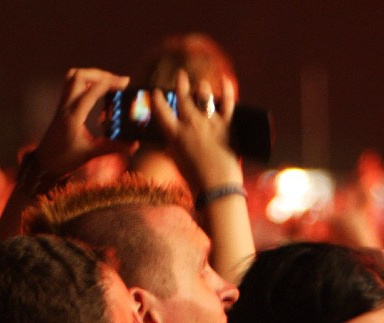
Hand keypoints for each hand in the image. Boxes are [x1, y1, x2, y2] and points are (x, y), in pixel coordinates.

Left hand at [34, 68, 134, 176]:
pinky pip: (71, 87)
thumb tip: (134, 144)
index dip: (111, 82)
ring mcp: (62, 106)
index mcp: (73, 116)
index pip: (92, 90)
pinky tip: (97, 94)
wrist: (43, 165)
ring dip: (91, 76)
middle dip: (101, 74)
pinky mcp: (61, 109)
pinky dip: (86, 84)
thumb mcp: (89, 153)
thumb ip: (112, 147)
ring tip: (107, 84)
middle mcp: (66, 107)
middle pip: (79, 75)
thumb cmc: (63, 160)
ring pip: (73, 77)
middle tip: (116, 82)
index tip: (126, 83)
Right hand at [152, 69, 241, 191]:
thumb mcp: (176, 159)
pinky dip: (227, 90)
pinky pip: (228, 102)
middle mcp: (190, 125)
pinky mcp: (227, 125)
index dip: (157, 99)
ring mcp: (210, 123)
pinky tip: (226, 81)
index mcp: (174, 135)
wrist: (216, 185)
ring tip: (201, 84)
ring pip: (204, 95)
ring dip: (202, 87)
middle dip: (181, 83)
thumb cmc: (194, 178)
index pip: (161, 111)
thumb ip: (172, 144)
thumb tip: (170, 136)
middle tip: (180, 75)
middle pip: (184, 97)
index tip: (156, 92)